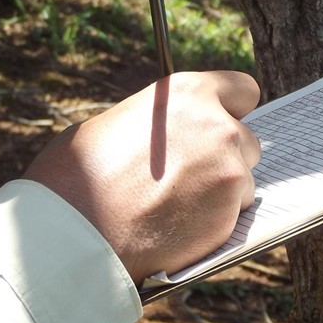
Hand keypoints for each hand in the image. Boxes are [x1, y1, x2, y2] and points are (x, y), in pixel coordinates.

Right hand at [23, 71, 261, 283]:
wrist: (76, 233)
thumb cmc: (79, 176)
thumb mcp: (112, 125)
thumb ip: (156, 123)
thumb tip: (168, 132)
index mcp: (188, 94)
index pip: (242, 89)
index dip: (230, 109)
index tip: (222, 122)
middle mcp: (219, 128)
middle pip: (246, 139)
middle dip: (225, 156)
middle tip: (190, 175)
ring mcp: (229, 173)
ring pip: (243, 181)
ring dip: (221, 192)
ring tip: (176, 206)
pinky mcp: (230, 216)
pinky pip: (234, 216)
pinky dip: (213, 223)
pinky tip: (178, 227)